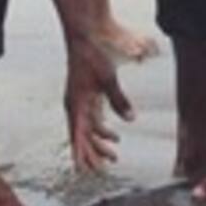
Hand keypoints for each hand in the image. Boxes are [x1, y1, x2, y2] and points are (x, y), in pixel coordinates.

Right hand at [64, 35, 134, 170]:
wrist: (86, 34)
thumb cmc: (93, 55)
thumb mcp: (108, 78)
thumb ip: (119, 100)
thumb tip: (130, 119)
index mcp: (76, 103)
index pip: (78, 135)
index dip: (81, 153)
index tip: (83, 170)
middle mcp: (75, 104)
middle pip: (83, 136)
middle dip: (94, 153)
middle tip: (109, 166)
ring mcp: (79, 100)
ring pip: (88, 129)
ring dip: (100, 143)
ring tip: (114, 155)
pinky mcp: (86, 95)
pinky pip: (92, 118)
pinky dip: (101, 130)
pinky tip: (113, 135)